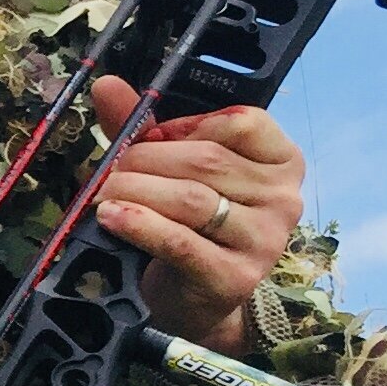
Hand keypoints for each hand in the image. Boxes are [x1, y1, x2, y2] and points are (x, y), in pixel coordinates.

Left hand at [85, 74, 303, 353]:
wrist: (193, 300)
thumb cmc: (188, 225)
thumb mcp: (171, 170)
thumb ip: (144, 128)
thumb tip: (106, 85)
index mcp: (281, 160)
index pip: (243, 122)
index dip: (187, 125)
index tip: (152, 139)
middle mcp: (283, 198)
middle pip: (207, 160)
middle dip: (144, 161)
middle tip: (108, 172)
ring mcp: (265, 240)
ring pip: (192, 199)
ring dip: (135, 191)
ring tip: (103, 194)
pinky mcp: (236, 276)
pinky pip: (182, 241)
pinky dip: (140, 225)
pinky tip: (111, 216)